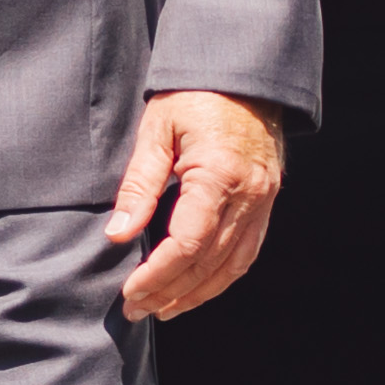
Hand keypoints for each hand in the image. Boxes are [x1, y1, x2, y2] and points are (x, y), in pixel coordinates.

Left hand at [105, 90, 291, 323]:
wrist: (244, 75)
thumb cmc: (195, 96)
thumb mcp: (157, 130)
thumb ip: (139, 185)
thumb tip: (118, 233)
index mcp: (219, 174)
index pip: (188, 243)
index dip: (158, 275)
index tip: (130, 291)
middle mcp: (249, 194)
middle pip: (210, 263)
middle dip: (172, 292)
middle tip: (138, 309)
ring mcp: (263, 200)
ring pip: (233, 265)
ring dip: (197, 293)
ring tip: (164, 308)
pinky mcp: (266, 202)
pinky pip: (247, 252)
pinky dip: (222, 277)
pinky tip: (197, 287)